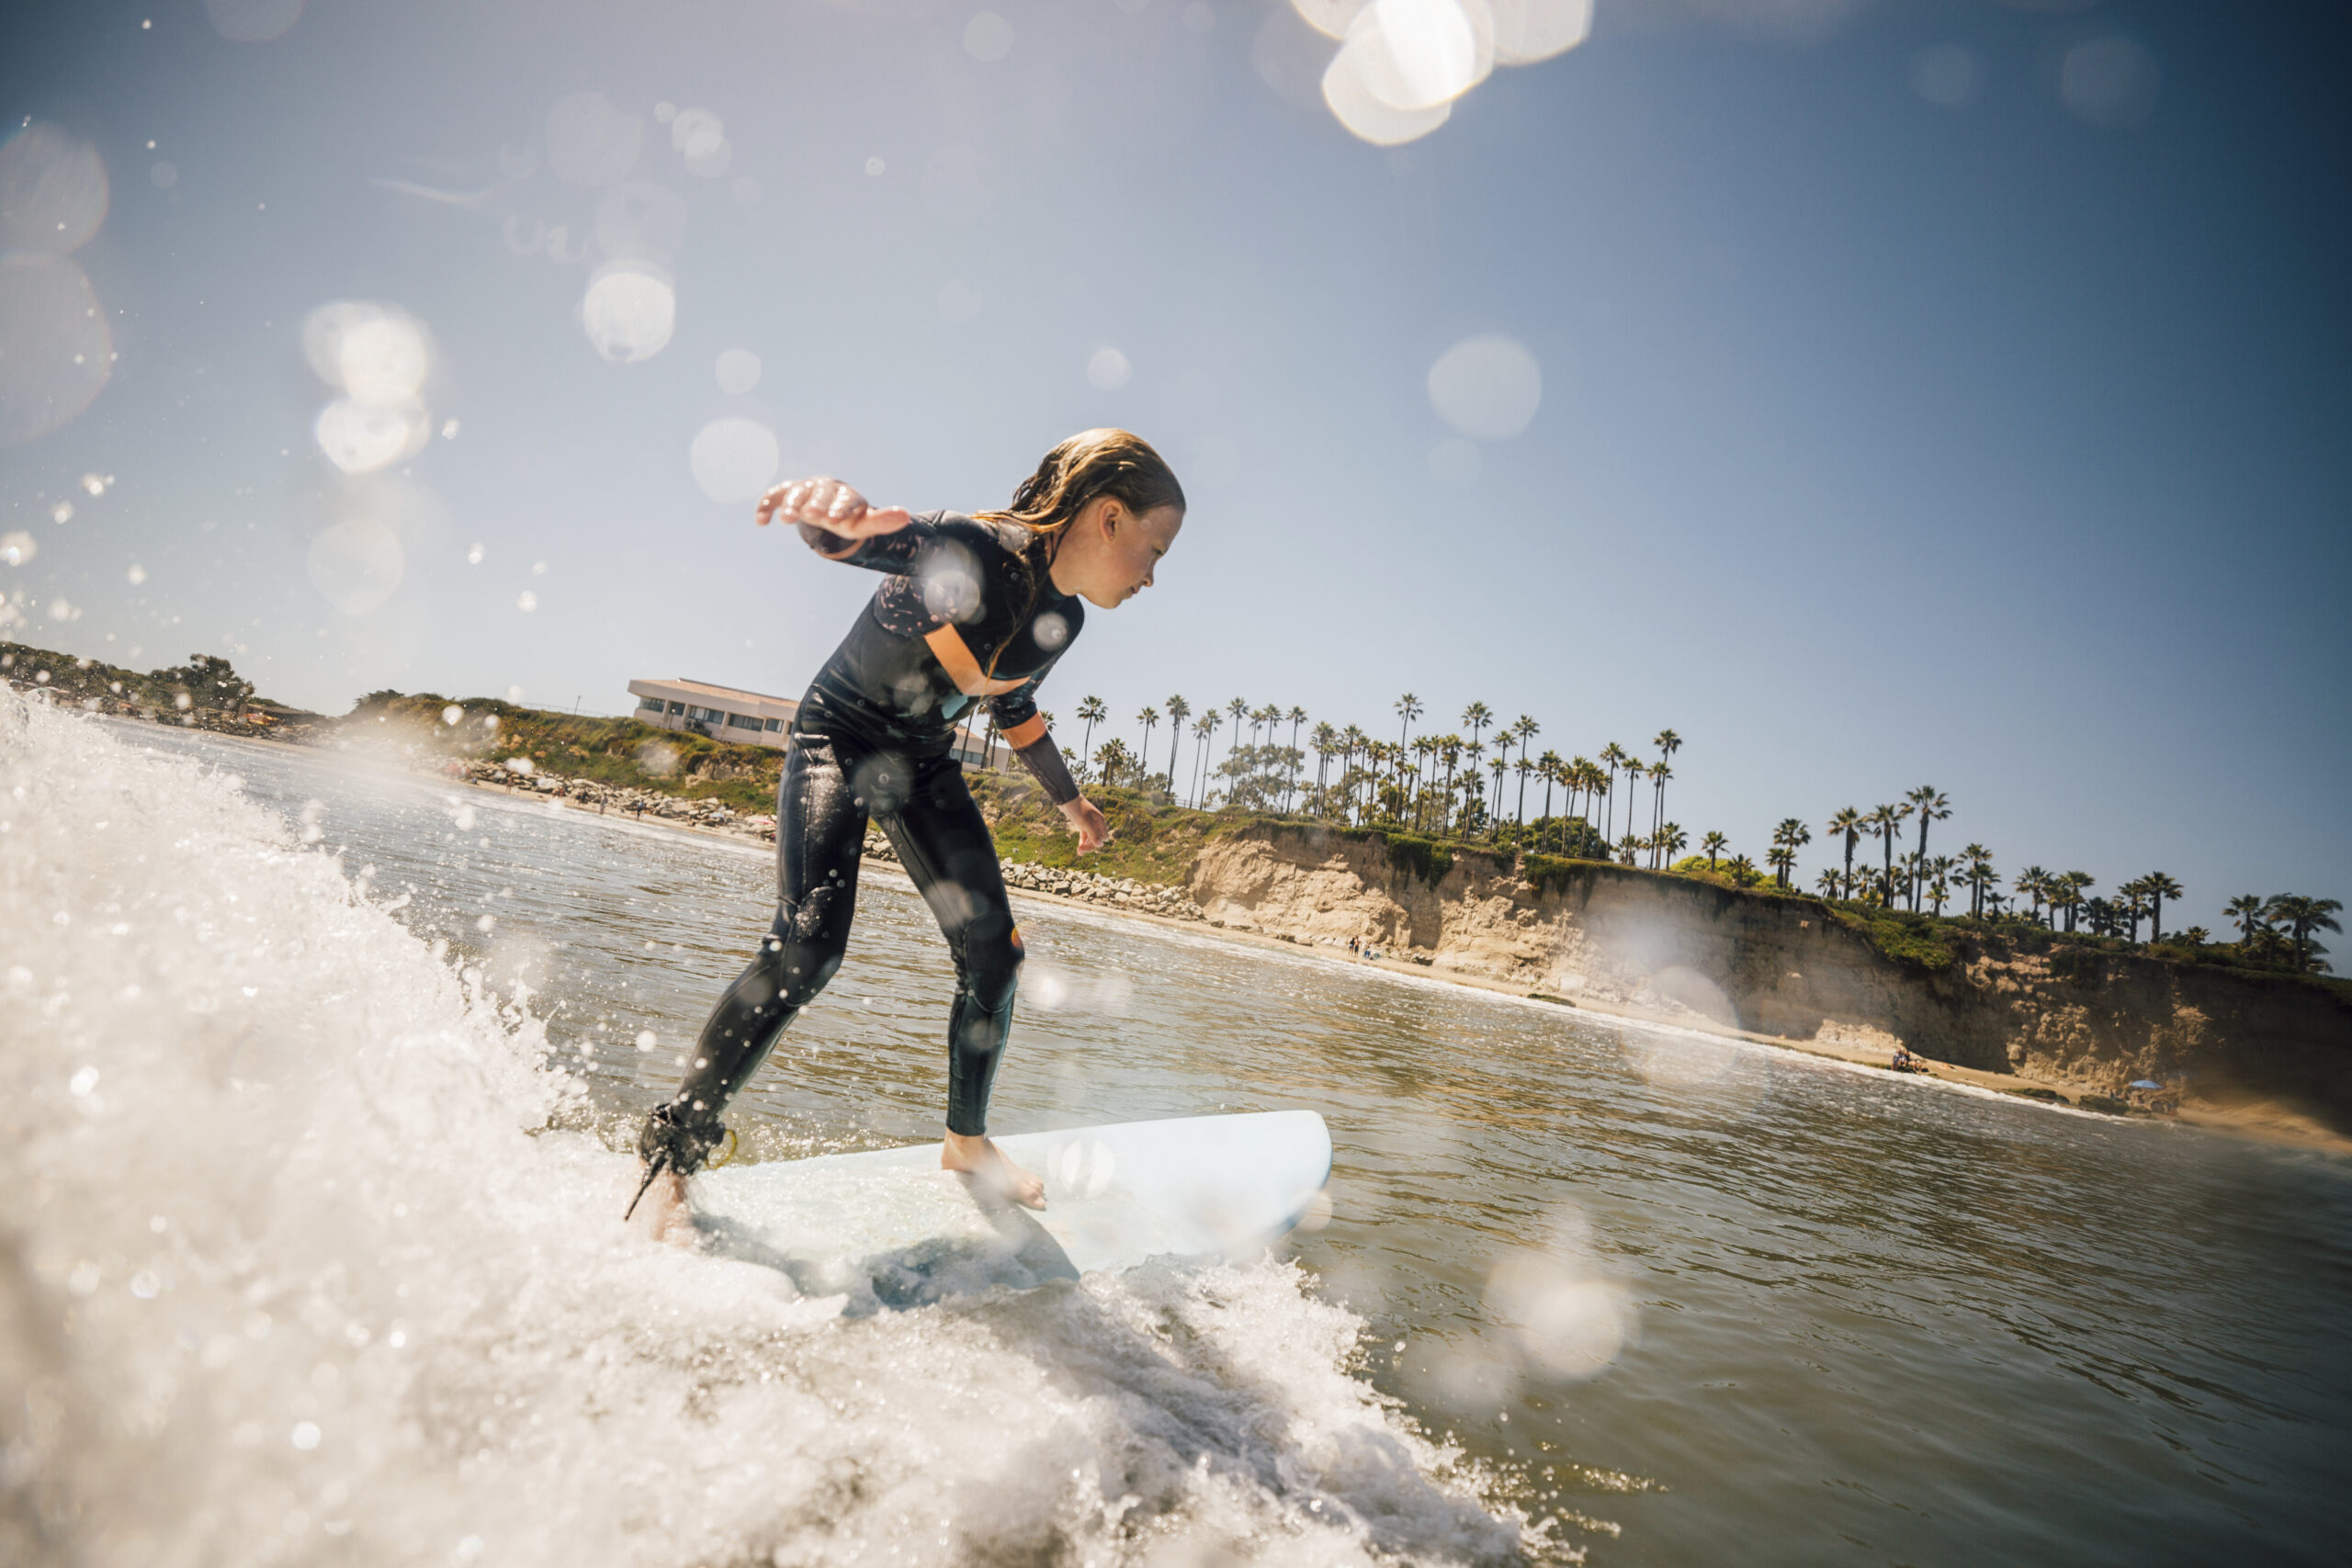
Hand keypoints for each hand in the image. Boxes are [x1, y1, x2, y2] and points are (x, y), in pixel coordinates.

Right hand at [754, 477, 911, 538]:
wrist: (826, 502)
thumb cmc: (846, 516)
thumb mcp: (862, 523)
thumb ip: (882, 521)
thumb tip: (906, 517)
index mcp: (845, 495)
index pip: (845, 499)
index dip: (840, 508)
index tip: (836, 519)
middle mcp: (824, 488)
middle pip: (819, 493)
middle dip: (816, 504)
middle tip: (812, 515)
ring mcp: (804, 490)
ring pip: (796, 493)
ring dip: (791, 504)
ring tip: (787, 519)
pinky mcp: (786, 493)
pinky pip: (774, 495)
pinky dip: (766, 504)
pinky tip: (761, 521)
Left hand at [1061, 796, 1110, 853]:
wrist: (1066, 799)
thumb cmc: (1077, 809)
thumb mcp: (1085, 822)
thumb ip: (1093, 834)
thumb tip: (1101, 845)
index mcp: (1100, 821)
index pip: (1103, 838)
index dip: (1095, 844)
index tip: (1085, 846)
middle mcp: (1097, 823)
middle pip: (1097, 839)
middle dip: (1089, 846)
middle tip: (1079, 851)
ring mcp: (1090, 823)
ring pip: (1091, 838)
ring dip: (1086, 845)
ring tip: (1078, 852)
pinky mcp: (1083, 824)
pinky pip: (1085, 835)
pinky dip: (1083, 842)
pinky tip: (1079, 849)